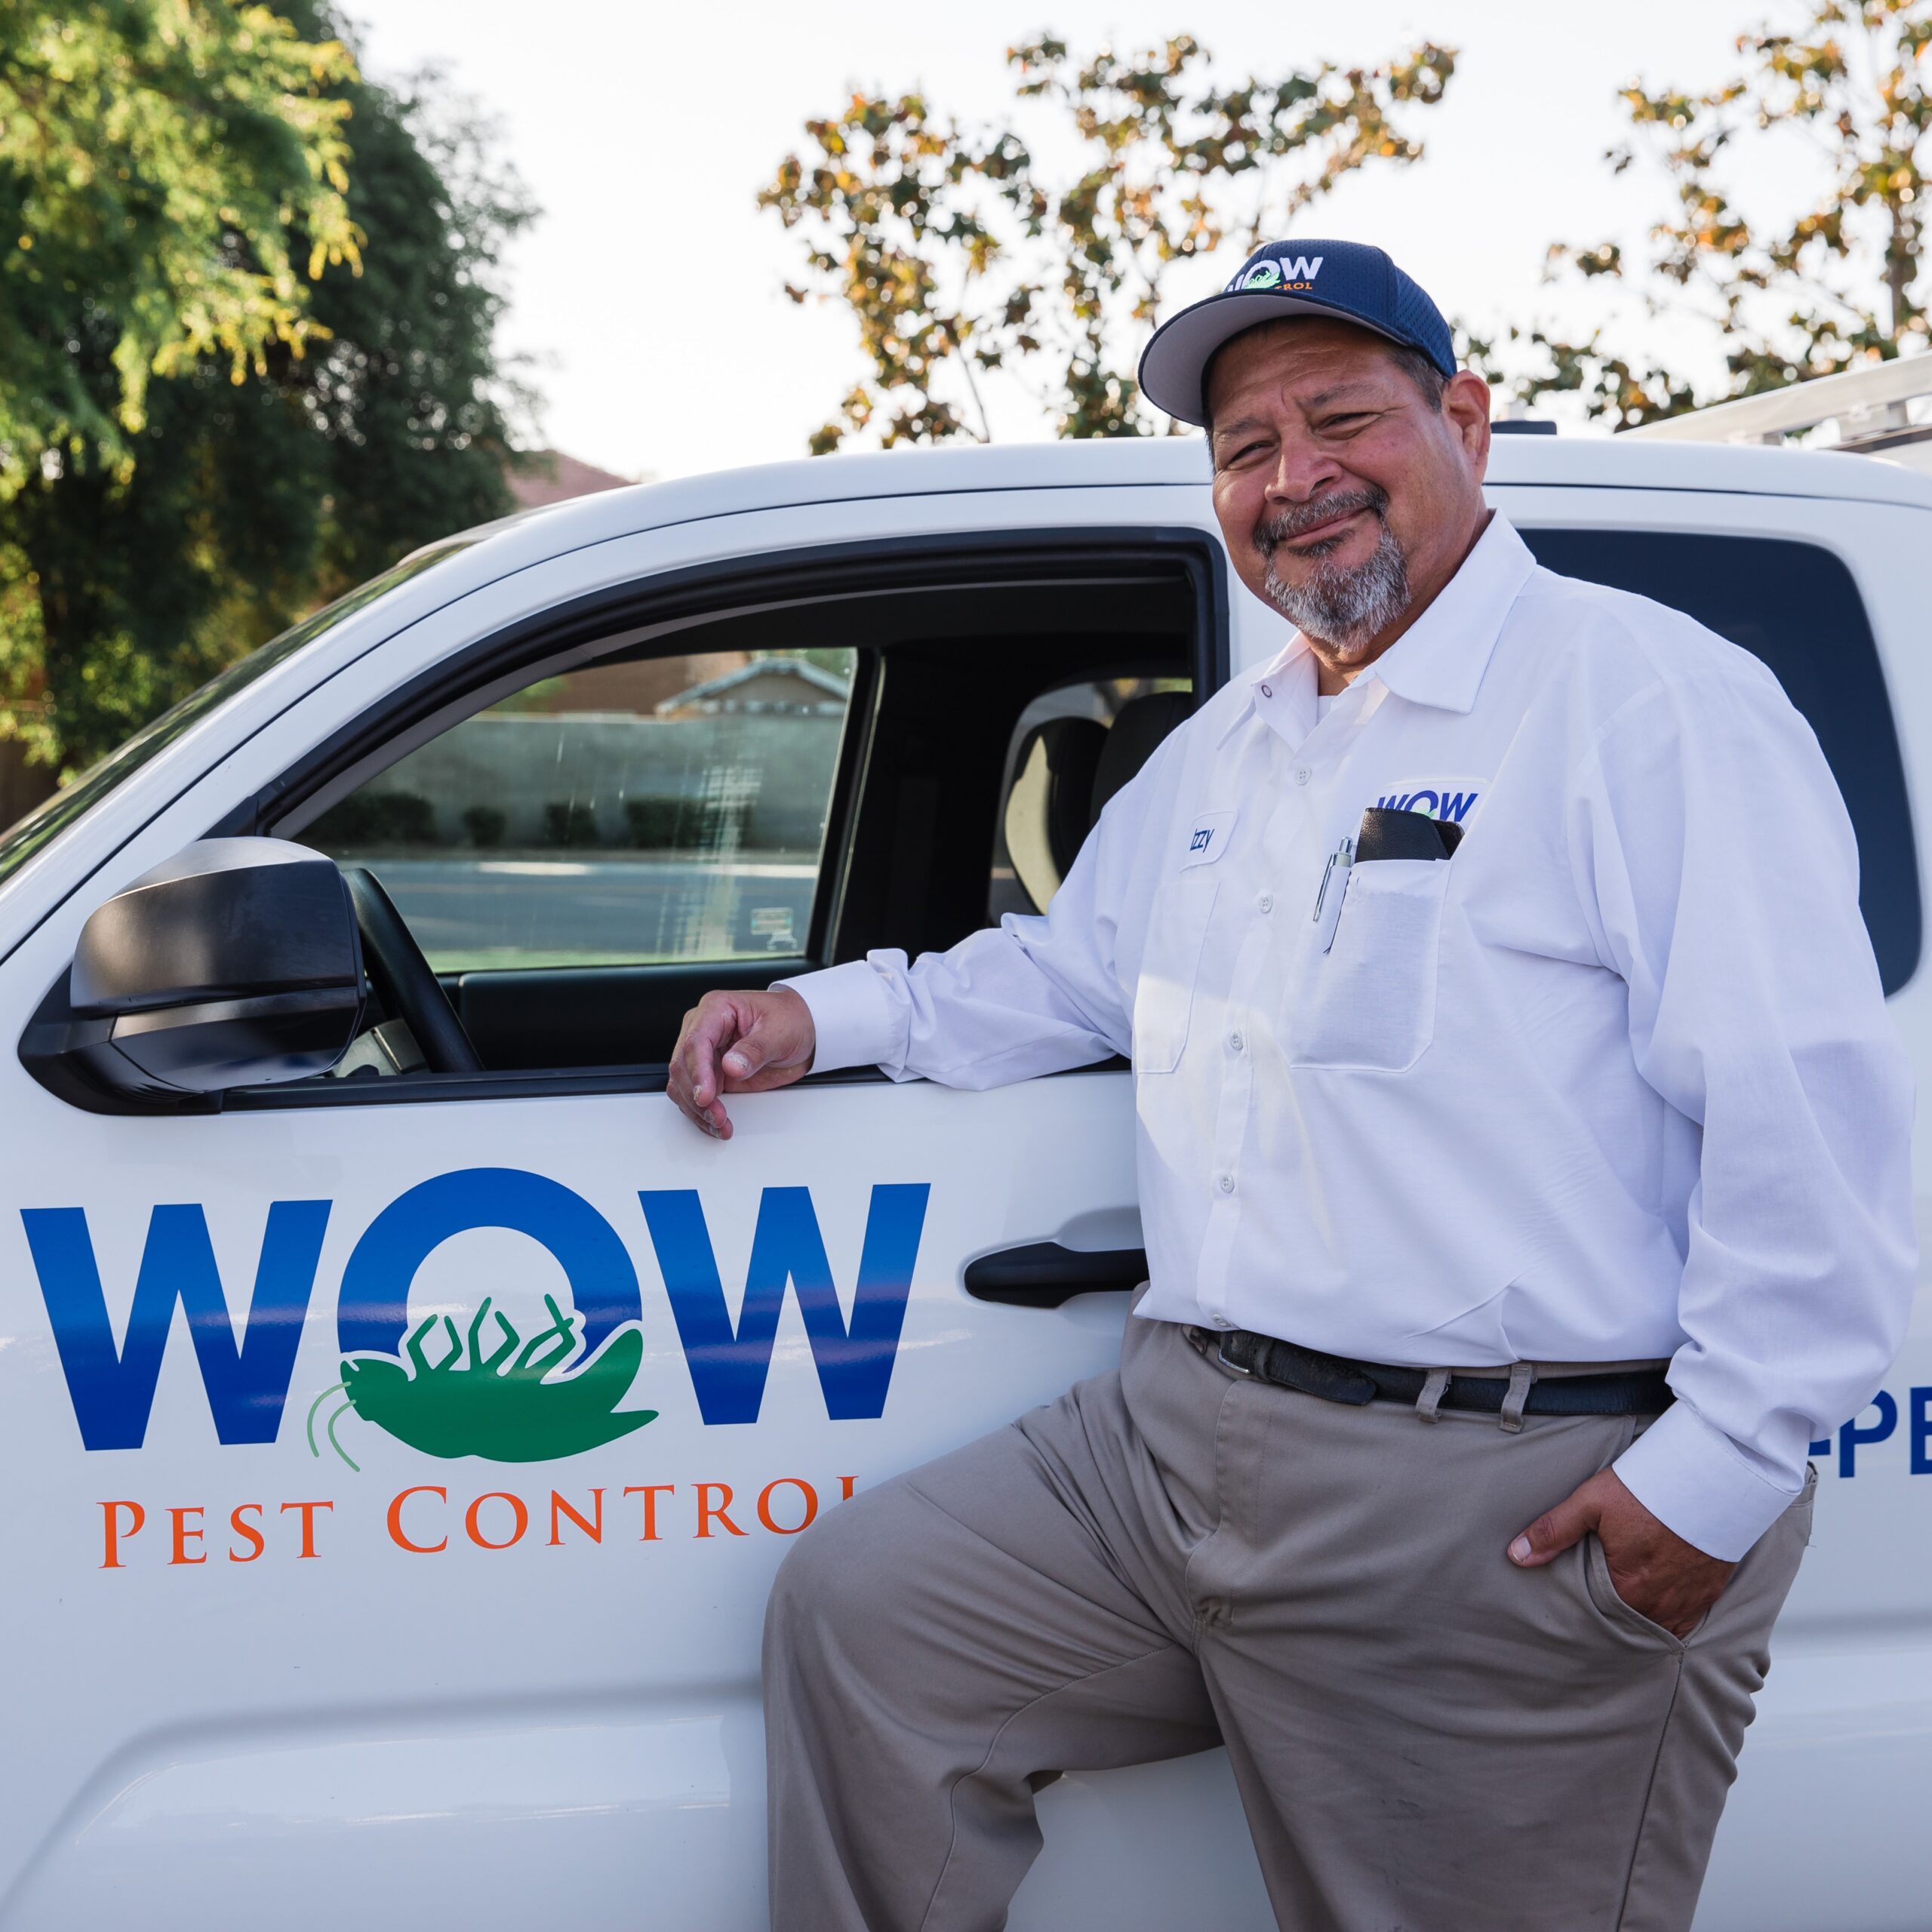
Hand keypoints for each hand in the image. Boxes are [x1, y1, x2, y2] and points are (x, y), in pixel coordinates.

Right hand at [667, 987, 815, 1139]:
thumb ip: (755, 1050)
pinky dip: (702, 1113)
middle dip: (696, 1095)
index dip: (697, 1072)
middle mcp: (704, 1029)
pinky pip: (694, 1095)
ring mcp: (705, 1053)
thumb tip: (731, 1066)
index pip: (696, 1042)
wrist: (804, 1032)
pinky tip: (717, 1124)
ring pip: (682, 1084)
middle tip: (717, 1116)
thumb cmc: (791, 1020)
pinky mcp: (711, 1074)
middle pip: (682, 1065)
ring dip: (697, 1109)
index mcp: (717, 1009)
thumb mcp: (780, 1032)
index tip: (706, 1096)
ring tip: (720, 1124)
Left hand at [1508, 1467, 1734, 1638]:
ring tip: (1625, 1596)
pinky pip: (1684, 1619)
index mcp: (1628, 1590)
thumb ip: (1554, 1531)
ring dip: (1641, 1613)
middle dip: (1612, 1611)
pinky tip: (1657, 1598)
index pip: (1597, 1614)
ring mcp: (1687, 1603)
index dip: (1585, 1604)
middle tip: (1598, 1594)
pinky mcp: (1708, 1593)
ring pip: (1656, 1622)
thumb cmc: (1648, 1490)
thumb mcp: (1592, 1503)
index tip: (1575, 1596)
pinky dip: (1669, 1613)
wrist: (1711, 1479)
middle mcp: (1659, 1606)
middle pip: (1627, 1620)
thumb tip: (1516, 1555)